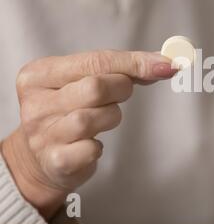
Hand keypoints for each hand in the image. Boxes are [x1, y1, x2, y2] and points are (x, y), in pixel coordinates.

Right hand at [0, 50, 176, 218]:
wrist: (39, 160)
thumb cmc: (67, 112)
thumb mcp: (81, 82)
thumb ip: (119, 69)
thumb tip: (162, 64)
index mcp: (40, 74)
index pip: (95, 61)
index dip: (135, 63)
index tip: (166, 66)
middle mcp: (36, 103)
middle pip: (96, 87)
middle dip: (120, 89)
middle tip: (119, 95)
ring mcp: (43, 134)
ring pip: (95, 117)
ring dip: (111, 117)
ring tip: (102, 119)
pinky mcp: (55, 161)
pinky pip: (92, 149)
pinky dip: (98, 147)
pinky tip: (91, 144)